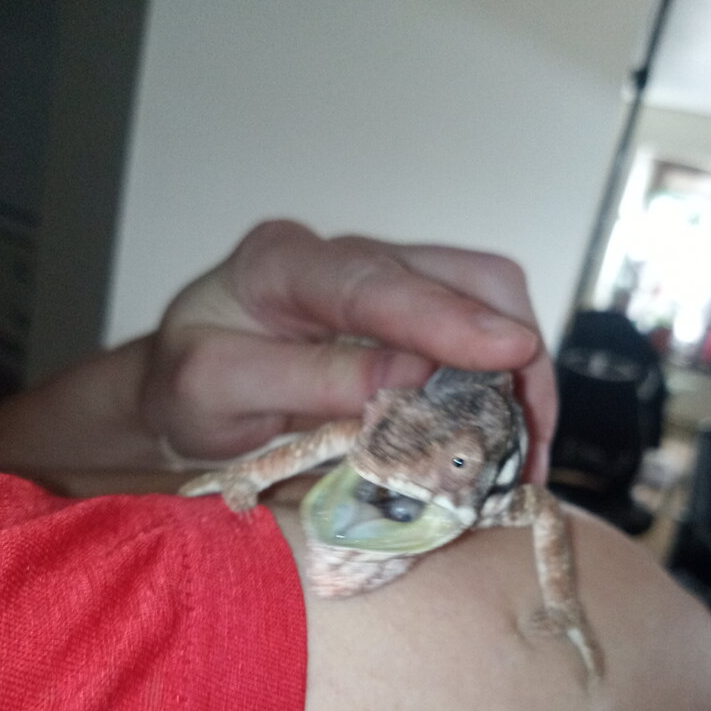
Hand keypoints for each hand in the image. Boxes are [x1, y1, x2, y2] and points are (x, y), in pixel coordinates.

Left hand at [142, 220, 555, 482]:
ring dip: (519, 374)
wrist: (185, 384)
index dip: (448, 319)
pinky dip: (499, 383)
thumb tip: (410, 379)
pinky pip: (474, 332)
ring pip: (485, 299)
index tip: (511, 353)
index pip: (376, 283)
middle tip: (526, 443)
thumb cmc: (190, 387)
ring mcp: (382, 280)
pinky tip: (503, 434)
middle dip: (513, 355)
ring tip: (524, 452)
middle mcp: (344, 258)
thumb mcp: (220, 390)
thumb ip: (309, 381)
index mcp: (282, 265)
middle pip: (463, 276)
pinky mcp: (406, 313)